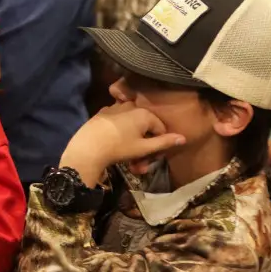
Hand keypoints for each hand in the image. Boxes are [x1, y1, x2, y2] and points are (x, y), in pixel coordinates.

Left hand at [60, 103, 185, 179]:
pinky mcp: (101, 114)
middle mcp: (130, 106)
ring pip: (130, 127)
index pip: (160, 128)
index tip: (153, 159)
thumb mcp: (143, 148)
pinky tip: (115, 147)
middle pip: (144, 127)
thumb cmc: (119, 148)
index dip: (159, 145)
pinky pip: (118, 124)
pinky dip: (120, 135)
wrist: (87, 149)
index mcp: (143, 113)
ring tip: (128, 161)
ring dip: (132, 143)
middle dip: (144, 147)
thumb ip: (163, 142)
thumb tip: (183, 138)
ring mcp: (114, 108)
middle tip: (139, 165)